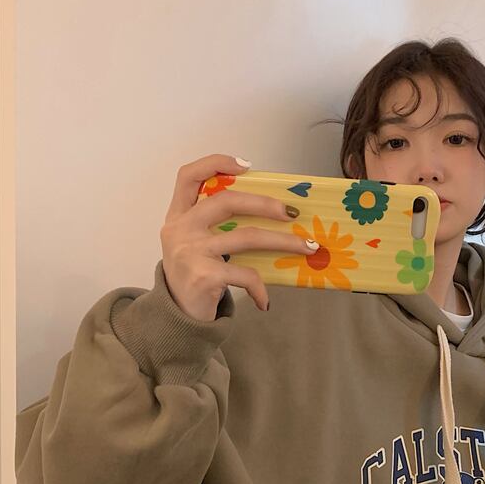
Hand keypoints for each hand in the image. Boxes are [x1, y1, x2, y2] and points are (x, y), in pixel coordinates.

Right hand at [159, 153, 316, 320]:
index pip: (188, 176)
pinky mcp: (204, 276)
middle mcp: (180, 230)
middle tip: (293, 211)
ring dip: (284, 241)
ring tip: (308, 248)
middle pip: (227, 201)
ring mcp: (191, 252)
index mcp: (178, 217)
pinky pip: (246, 275)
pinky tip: (265, 301)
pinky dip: (260, 288)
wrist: (177, 320)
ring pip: (247, 237)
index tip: (247, 166)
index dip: (215, 163)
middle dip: (265, 204)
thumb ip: (215, 227)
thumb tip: (269, 213)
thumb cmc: (194, 280)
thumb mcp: (195, 247)